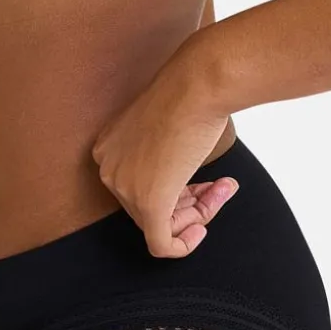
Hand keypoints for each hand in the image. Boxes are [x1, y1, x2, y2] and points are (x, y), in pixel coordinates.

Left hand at [90, 47, 238, 258]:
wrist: (198, 85)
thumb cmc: (187, 95)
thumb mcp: (164, 127)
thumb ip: (160, 155)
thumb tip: (176, 176)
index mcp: (107, 148)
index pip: (139, 186)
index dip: (176, 188)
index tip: (203, 180)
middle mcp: (108, 168)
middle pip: (148, 207)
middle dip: (188, 201)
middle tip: (219, 188)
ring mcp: (125, 187)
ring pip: (160, 224)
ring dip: (198, 213)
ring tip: (223, 189)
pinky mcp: (149, 203)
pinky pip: (161, 244)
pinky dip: (183, 244)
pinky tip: (201, 229)